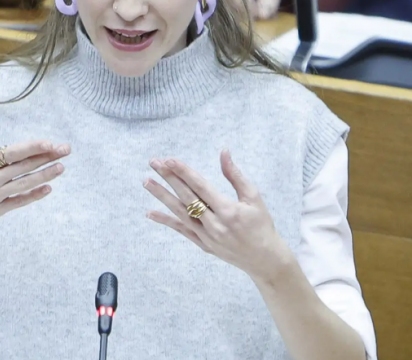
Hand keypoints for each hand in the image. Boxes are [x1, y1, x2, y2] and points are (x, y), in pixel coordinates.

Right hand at [0, 96, 69, 234]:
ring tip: (61, 167)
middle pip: (24, 167)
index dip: (32, 148)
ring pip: (24, 184)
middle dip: (47, 157)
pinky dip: (33, 195)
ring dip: (44, 175)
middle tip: (66, 149)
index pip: (12, 153)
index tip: (49, 143)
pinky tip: (47, 188)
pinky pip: (18, 202)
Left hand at [143, 151, 293, 282]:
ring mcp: (207, 237)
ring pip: (179, 213)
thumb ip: (235, 175)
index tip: (169, 159)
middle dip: (168, 178)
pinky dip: (166, 221)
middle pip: (186, 197)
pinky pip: (181, 230)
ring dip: (162, 196)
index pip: (200, 187)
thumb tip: (223, 152)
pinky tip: (150, 212)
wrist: (265, 259)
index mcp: (229, 211)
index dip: (184, 172)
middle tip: (154, 163)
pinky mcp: (203, 245)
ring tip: (147, 182)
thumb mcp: (253, 197)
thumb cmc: (262, 225)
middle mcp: (215, 224)